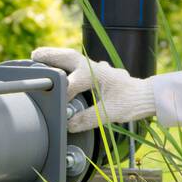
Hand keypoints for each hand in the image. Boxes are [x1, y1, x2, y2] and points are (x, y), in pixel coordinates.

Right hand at [30, 47, 156, 131]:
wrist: (148, 96)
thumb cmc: (132, 102)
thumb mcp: (110, 113)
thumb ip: (88, 119)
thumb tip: (69, 125)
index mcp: (97, 74)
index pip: (73, 81)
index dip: (62, 93)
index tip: (56, 106)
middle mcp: (96, 68)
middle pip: (69, 57)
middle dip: (51, 56)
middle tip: (33, 56)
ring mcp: (98, 69)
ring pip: (73, 58)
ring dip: (57, 56)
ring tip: (39, 56)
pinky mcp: (100, 73)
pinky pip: (79, 64)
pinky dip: (66, 62)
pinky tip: (58, 67)